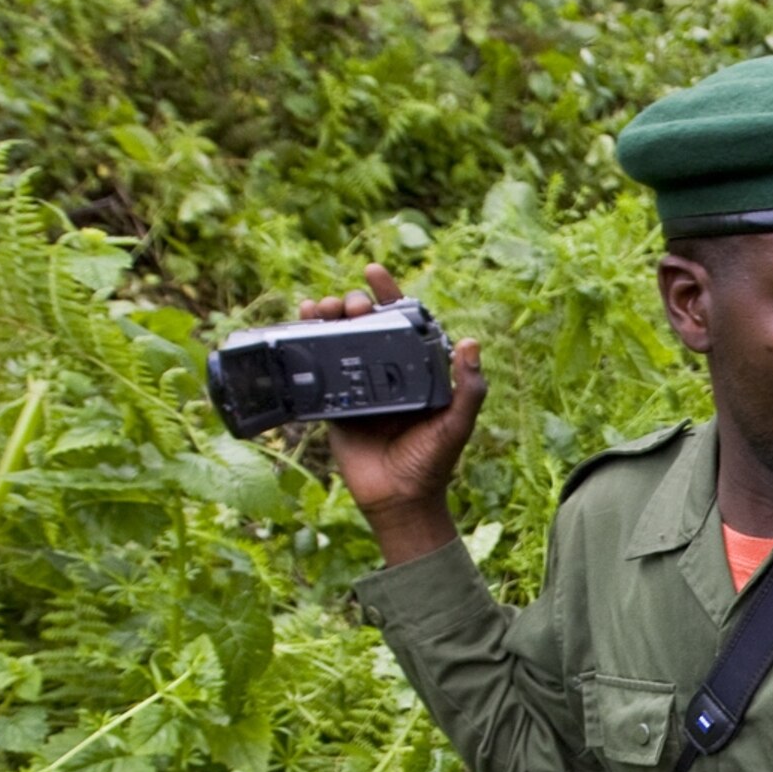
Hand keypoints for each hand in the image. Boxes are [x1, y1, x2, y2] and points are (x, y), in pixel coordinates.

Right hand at [297, 263, 487, 562]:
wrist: (398, 499)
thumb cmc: (433, 463)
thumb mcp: (456, 425)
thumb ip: (468, 389)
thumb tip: (471, 344)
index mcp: (417, 371)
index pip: (404, 323)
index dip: (389, 295)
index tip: (374, 272)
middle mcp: (388, 373)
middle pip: (366, 326)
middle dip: (353, 305)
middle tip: (348, 304)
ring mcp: (359, 386)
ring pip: (339, 341)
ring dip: (327, 318)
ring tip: (320, 308)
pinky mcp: (335, 404)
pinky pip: (318, 370)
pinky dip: (306, 345)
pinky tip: (300, 326)